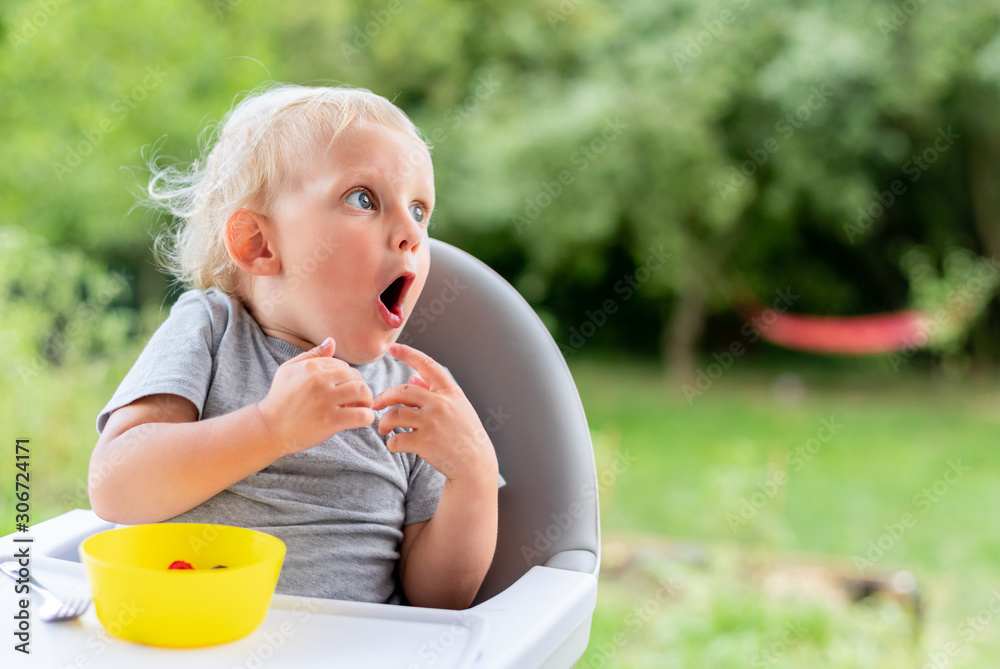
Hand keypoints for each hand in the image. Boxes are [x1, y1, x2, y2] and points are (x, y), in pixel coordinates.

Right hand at [257, 337, 374, 454]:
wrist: (269, 428)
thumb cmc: (279, 399)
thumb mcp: (288, 370)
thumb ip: (312, 355)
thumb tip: (332, 341)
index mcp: (311, 366)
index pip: (343, 365)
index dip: (347, 378)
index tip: (341, 389)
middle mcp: (320, 380)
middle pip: (356, 376)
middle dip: (358, 387)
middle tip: (353, 399)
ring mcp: (326, 400)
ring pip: (362, 391)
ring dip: (366, 399)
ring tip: (359, 406)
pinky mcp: (331, 420)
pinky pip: (361, 415)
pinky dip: (367, 417)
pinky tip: (360, 419)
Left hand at [372, 343, 497, 484]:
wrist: (475, 464)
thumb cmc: (464, 434)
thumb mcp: (457, 407)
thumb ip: (435, 391)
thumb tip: (413, 377)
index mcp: (450, 392)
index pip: (427, 365)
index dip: (408, 354)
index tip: (392, 347)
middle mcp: (441, 404)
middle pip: (403, 391)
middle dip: (384, 397)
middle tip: (375, 405)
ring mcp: (433, 423)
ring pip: (395, 414)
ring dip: (384, 422)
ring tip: (383, 429)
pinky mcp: (425, 443)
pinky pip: (397, 439)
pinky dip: (391, 443)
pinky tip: (394, 445)